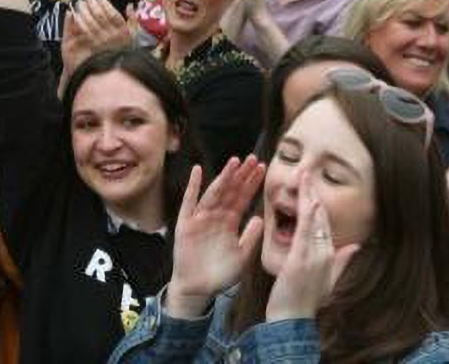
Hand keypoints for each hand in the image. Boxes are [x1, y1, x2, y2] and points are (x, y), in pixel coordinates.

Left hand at [60, 0, 132, 70]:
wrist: (117, 69)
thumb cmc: (127, 51)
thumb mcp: (135, 36)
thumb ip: (133, 20)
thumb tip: (129, 5)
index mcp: (124, 31)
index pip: (113, 14)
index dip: (105, 4)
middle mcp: (112, 35)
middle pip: (100, 16)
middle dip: (92, 4)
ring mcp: (102, 41)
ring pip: (91, 22)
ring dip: (84, 11)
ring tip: (80, 4)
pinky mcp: (93, 47)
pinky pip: (84, 32)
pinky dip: (79, 22)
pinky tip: (75, 16)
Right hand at [165, 158, 265, 318]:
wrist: (197, 289)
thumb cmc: (220, 274)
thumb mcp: (241, 258)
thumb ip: (250, 238)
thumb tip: (259, 218)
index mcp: (230, 222)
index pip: (243, 198)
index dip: (252, 184)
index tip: (263, 168)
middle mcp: (216, 216)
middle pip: (231, 191)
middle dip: (242, 175)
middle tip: (253, 159)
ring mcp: (201, 218)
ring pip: (214, 193)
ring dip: (224, 177)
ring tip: (234, 162)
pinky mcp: (186, 223)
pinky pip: (189, 202)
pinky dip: (193, 186)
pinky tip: (197, 171)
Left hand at [265, 171, 359, 321]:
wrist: (292, 320)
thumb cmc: (304, 300)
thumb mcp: (328, 279)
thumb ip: (343, 261)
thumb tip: (358, 246)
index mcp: (330, 255)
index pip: (326, 223)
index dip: (320, 203)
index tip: (314, 186)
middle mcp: (325, 253)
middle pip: (322, 217)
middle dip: (315, 193)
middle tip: (308, 171)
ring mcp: (315, 255)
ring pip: (314, 219)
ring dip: (309, 195)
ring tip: (304, 176)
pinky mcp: (301, 258)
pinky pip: (305, 231)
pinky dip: (306, 213)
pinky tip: (306, 198)